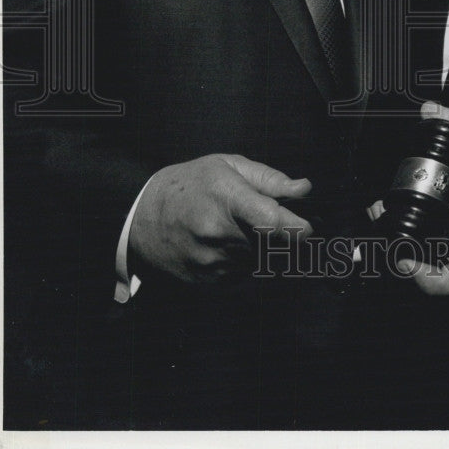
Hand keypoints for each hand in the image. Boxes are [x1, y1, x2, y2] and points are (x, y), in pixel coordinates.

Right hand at [129, 153, 312, 282]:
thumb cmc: (188, 185)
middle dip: (283, 235)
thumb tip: (303, 189)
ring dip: (263, 248)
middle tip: (273, 221)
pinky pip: (244, 274)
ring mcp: (213, 262)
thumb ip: (269, 179)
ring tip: (238, 228)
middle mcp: (219, 235)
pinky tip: (225, 244)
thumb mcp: (226, 166)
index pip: (271, 222)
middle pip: (273, 244)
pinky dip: (245, 261)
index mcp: (226, 199)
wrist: (141, 218)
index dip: (297, 227)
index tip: (308, 226)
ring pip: (261, 261)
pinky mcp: (209, 282)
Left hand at [399, 102, 448, 294]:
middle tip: (381, 221)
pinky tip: (407, 217)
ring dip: (411, 249)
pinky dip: (423, 241)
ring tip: (384, 217)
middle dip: (405, 258)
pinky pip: (446, 254)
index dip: (429, 280)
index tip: (404, 258)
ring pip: (441, 269)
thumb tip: (433, 112)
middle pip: (442, 280)